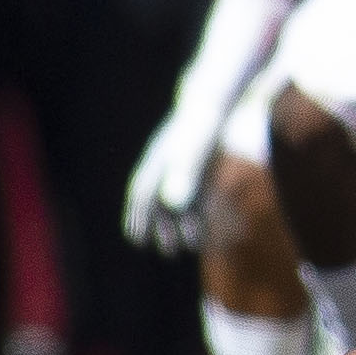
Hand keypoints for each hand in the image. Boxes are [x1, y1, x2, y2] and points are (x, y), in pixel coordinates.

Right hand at [124, 107, 223, 254]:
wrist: (218, 102)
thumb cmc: (203, 127)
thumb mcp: (194, 152)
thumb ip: (184, 177)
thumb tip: (173, 205)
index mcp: (158, 161)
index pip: (142, 194)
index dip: (138, 217)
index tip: (137, 239)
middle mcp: (167, 164)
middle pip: (160, 201)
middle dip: (162, 227)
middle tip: (167, 252)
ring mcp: (185, 164)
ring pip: (179, 199)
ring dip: (182, 223)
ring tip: (189, 247)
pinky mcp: (203, 164)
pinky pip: (197, 192)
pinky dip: (199, 211)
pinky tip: (207, 226)